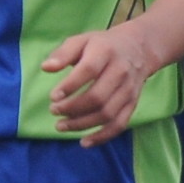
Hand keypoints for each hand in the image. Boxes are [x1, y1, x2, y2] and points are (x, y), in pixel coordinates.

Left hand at [41, 21, 164, 145]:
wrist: (138, 48)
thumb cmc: (102, 45)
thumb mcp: (82, 40)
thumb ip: (63, 53)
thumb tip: (46, 68)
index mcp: (106, 52)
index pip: (88, 70)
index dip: (70, 86)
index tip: (53, 97)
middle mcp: (120, 71)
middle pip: (98, 96)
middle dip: (73, 108)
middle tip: (54, 111)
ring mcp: (129, 90)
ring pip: (107, 113)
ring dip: (82, 124)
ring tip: (61, 126)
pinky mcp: (133, 103)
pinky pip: (120, 124)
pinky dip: (102, 136)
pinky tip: (84, 142)